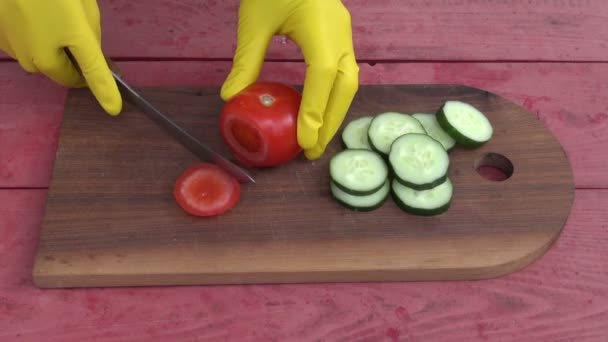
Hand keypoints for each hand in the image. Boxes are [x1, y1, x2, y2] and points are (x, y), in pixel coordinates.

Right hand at [0, 0, 121, 114]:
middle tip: (82, 47)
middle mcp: (43, 54)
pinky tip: (32, 17)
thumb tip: (88, 51)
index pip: (94, 75)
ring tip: (52, 22)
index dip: (106, 92)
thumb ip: (89, 33)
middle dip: (77, 66)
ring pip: (43, 64)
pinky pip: (23, 49)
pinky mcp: (0, 41)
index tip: (114, 108)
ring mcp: (17, 50)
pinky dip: (32, 40)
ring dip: (53, 53)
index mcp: (73, 40)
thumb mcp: (83, 4)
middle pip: (66, 75)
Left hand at [221, 0, 358, 159]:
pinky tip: (318, 110)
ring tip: (316, 137)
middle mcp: (341, 33)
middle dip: (331, 121)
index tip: (304, 140)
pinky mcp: (340, 34)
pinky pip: (343, 72)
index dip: (316, 111)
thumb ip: (246, 60)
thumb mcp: (254, 21)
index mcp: (321, 26)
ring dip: (334, 112)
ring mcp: (345, 33)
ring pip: (349, 82)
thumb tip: (230, 96)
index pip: (322, 76)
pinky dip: (332, 96)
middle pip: (345, 86)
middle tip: (312, 150)